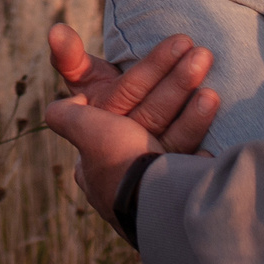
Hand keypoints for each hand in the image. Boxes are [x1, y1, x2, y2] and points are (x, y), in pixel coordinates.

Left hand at [44, 24, 221, 225]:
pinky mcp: (181, 182)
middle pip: (152, 108)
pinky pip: (190, 147)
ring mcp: (155, 173)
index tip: (168, 52)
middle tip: (199, 52)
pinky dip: (199, 123)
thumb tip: (49, 90)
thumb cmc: (116, 163)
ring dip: (190, 95)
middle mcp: (125, 162)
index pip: (121, 99)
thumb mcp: (83, 131)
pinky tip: (213, 104)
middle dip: (175, 78)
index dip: (144, 75)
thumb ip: (65, 112)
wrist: (156, 211)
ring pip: (173, 124)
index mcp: (99, 151)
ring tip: (208, 67)